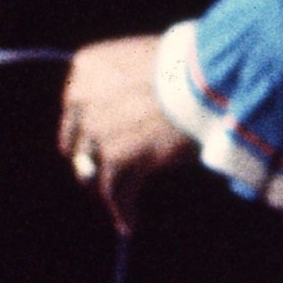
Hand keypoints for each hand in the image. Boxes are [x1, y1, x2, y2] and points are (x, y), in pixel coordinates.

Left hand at [55, 31, 192, 229]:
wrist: (208, 77)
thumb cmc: (193, 64)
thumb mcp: (148, 58)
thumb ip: (128, 81)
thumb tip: (132, 116)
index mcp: (88, 65)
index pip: (74, 104)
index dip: (85, 128)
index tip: (92, 143)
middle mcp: (85, 97)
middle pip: (81, 141)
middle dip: (93, 160)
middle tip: (104, 176)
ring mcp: (99, 129)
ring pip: (96, 171)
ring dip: (109, 192)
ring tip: (122, 209)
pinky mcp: (119, 157)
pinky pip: (116, 192)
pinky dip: (123, 210)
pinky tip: (130, 224)